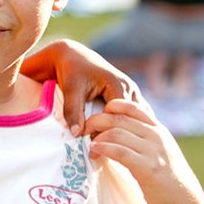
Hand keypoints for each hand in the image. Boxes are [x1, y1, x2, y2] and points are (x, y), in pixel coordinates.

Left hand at [21, 39, 140, 135]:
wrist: (72, 55)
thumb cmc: (71, 70)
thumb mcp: (71, 89)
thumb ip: (72, 110)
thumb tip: (76, 133)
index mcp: (119, 86)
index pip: (121, 118)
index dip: (109, 132)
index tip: (95, 143)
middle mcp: (130, 89)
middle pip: (130, 119)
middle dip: (119, 133)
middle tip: (103, 147)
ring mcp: (131, 92)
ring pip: (133, 118)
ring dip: (124, 130)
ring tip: (110, 144)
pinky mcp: (127, 96)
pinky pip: (131, 115)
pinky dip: (124, 125)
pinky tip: (116, 138)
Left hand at [84, 98, 203, 203]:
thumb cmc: (165, 179)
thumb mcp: (157, 152)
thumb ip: (142, 139)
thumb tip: (116, 131)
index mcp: (158, 130)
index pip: (131, 107)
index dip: (110, 107)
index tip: (96, 116)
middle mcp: (156, 136)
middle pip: (119, 118)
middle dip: (96, 121)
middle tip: (84, 130)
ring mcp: (153, 151)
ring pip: (117, 132)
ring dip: (97, 137)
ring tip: (89, 146)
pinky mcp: (148, 168)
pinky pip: (120, 151)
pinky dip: (103, 148)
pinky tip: (94, 151)